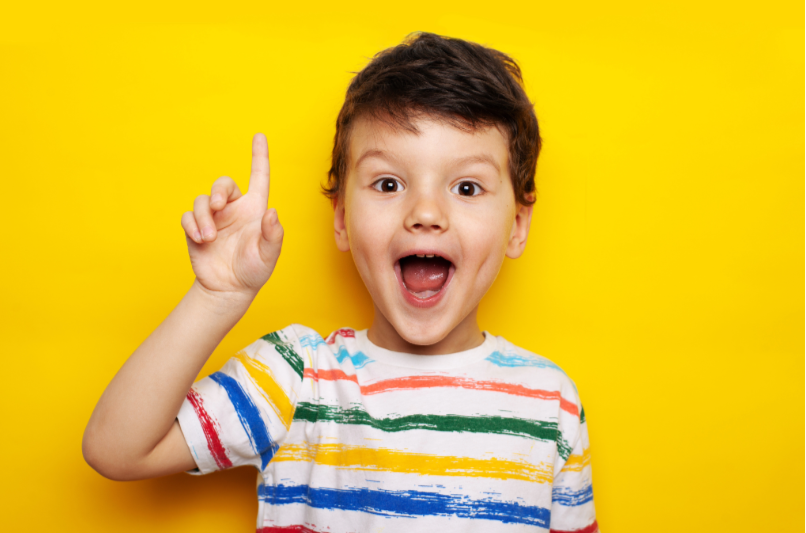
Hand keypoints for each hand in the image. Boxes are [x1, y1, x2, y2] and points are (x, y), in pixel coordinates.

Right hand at [180, 133, 282, 297]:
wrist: (229, 289)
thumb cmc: (254, 271)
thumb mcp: (269, 255)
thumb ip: (272, 234)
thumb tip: (271, 212)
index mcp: (255, 209)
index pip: (259, 177)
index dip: (259, 156)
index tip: (259, 135)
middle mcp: (234, 209)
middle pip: (223, 184)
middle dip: (218, 191)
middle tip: (218, 207)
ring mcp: (214, 219)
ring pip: (202, 201)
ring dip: (203, 217)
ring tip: (210, 237)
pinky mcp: (195, 229)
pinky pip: (187, 217)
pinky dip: (192, 225)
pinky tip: (201, 240)